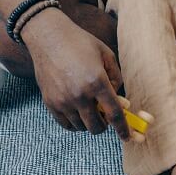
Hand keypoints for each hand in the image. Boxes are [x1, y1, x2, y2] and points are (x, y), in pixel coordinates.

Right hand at [22, 9, 131, 141]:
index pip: (115, 114)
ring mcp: (63, 100)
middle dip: (105, 125)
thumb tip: (119, 99)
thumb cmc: (80, 42)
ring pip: (81, 127)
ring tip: (89, 108)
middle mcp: (79, 94)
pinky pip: (66, 124)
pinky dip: (74, 123)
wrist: (48, 36)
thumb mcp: (106, 54)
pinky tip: (77, 112)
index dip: (124, 129)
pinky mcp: (50, 102)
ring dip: (89, 122)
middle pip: (97, 127)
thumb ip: (116, 77)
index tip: (127, 137)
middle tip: (105, 115)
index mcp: (97, 81)